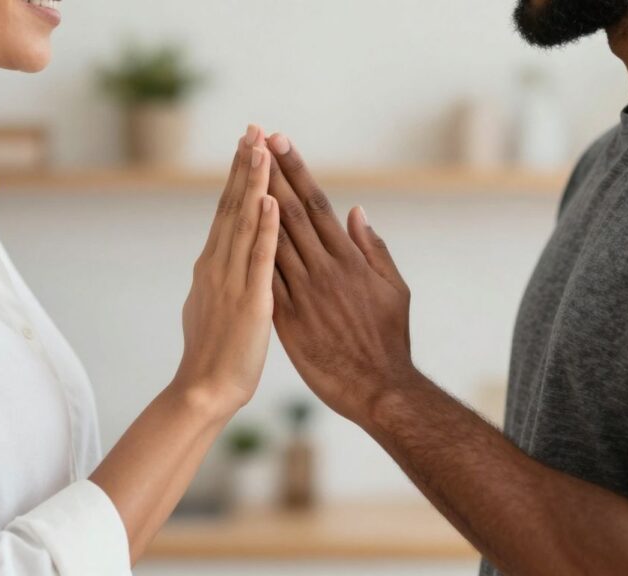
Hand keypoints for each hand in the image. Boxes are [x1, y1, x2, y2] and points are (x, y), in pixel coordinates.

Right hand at [173, 125, 279, 416]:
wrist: (204, 390)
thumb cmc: (213, 354)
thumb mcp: (211, 305)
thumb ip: (217, 277)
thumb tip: (214, 259)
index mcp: (213, 265)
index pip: (227, 211)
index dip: (237, 176)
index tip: (247, 144)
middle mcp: (218, 265)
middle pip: (232, 206)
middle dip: (243, 166)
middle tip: (253, 129)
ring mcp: (232, 282)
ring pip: (244, 223)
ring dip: (254, 184)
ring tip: (262, 149)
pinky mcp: (250, 302)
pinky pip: (260, 259)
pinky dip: (265, 228)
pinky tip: (271, 201)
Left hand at [265, 133, 416, 422]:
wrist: (378, 389)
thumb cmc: (389, 340)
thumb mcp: (394, 290)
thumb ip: (375, 250)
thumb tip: (356, 213)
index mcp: (349, 259)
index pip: (316, 203)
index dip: (295, 171)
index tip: (279, 142)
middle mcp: (324, 270)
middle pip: (289, 212)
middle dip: (269, 174)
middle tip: (252, 141)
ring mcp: (303, 294)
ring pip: (271, 240)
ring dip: (254, 204)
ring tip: (238, 174)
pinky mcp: (287, 320)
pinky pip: (264, 280)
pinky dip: (249, 253)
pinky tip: (233, 230)